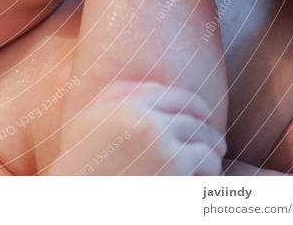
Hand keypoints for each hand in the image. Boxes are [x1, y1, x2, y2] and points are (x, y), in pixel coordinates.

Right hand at [48, 81, 226, 175]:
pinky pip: (208, 170)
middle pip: (197, 120)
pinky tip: (195, 186)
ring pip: (209, 147)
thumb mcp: (88, 122)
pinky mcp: (176, 175)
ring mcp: (163, 149)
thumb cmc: (80, 167)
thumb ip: (117, 96)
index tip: (206, 120)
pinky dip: (208, 179)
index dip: (198, 108)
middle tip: (217, 147)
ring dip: (212, 159)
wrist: (75, 205)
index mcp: (127, 104)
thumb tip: (157, 87)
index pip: (179, 97)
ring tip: (206, 169)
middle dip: (210, 135)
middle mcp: (147, 122)